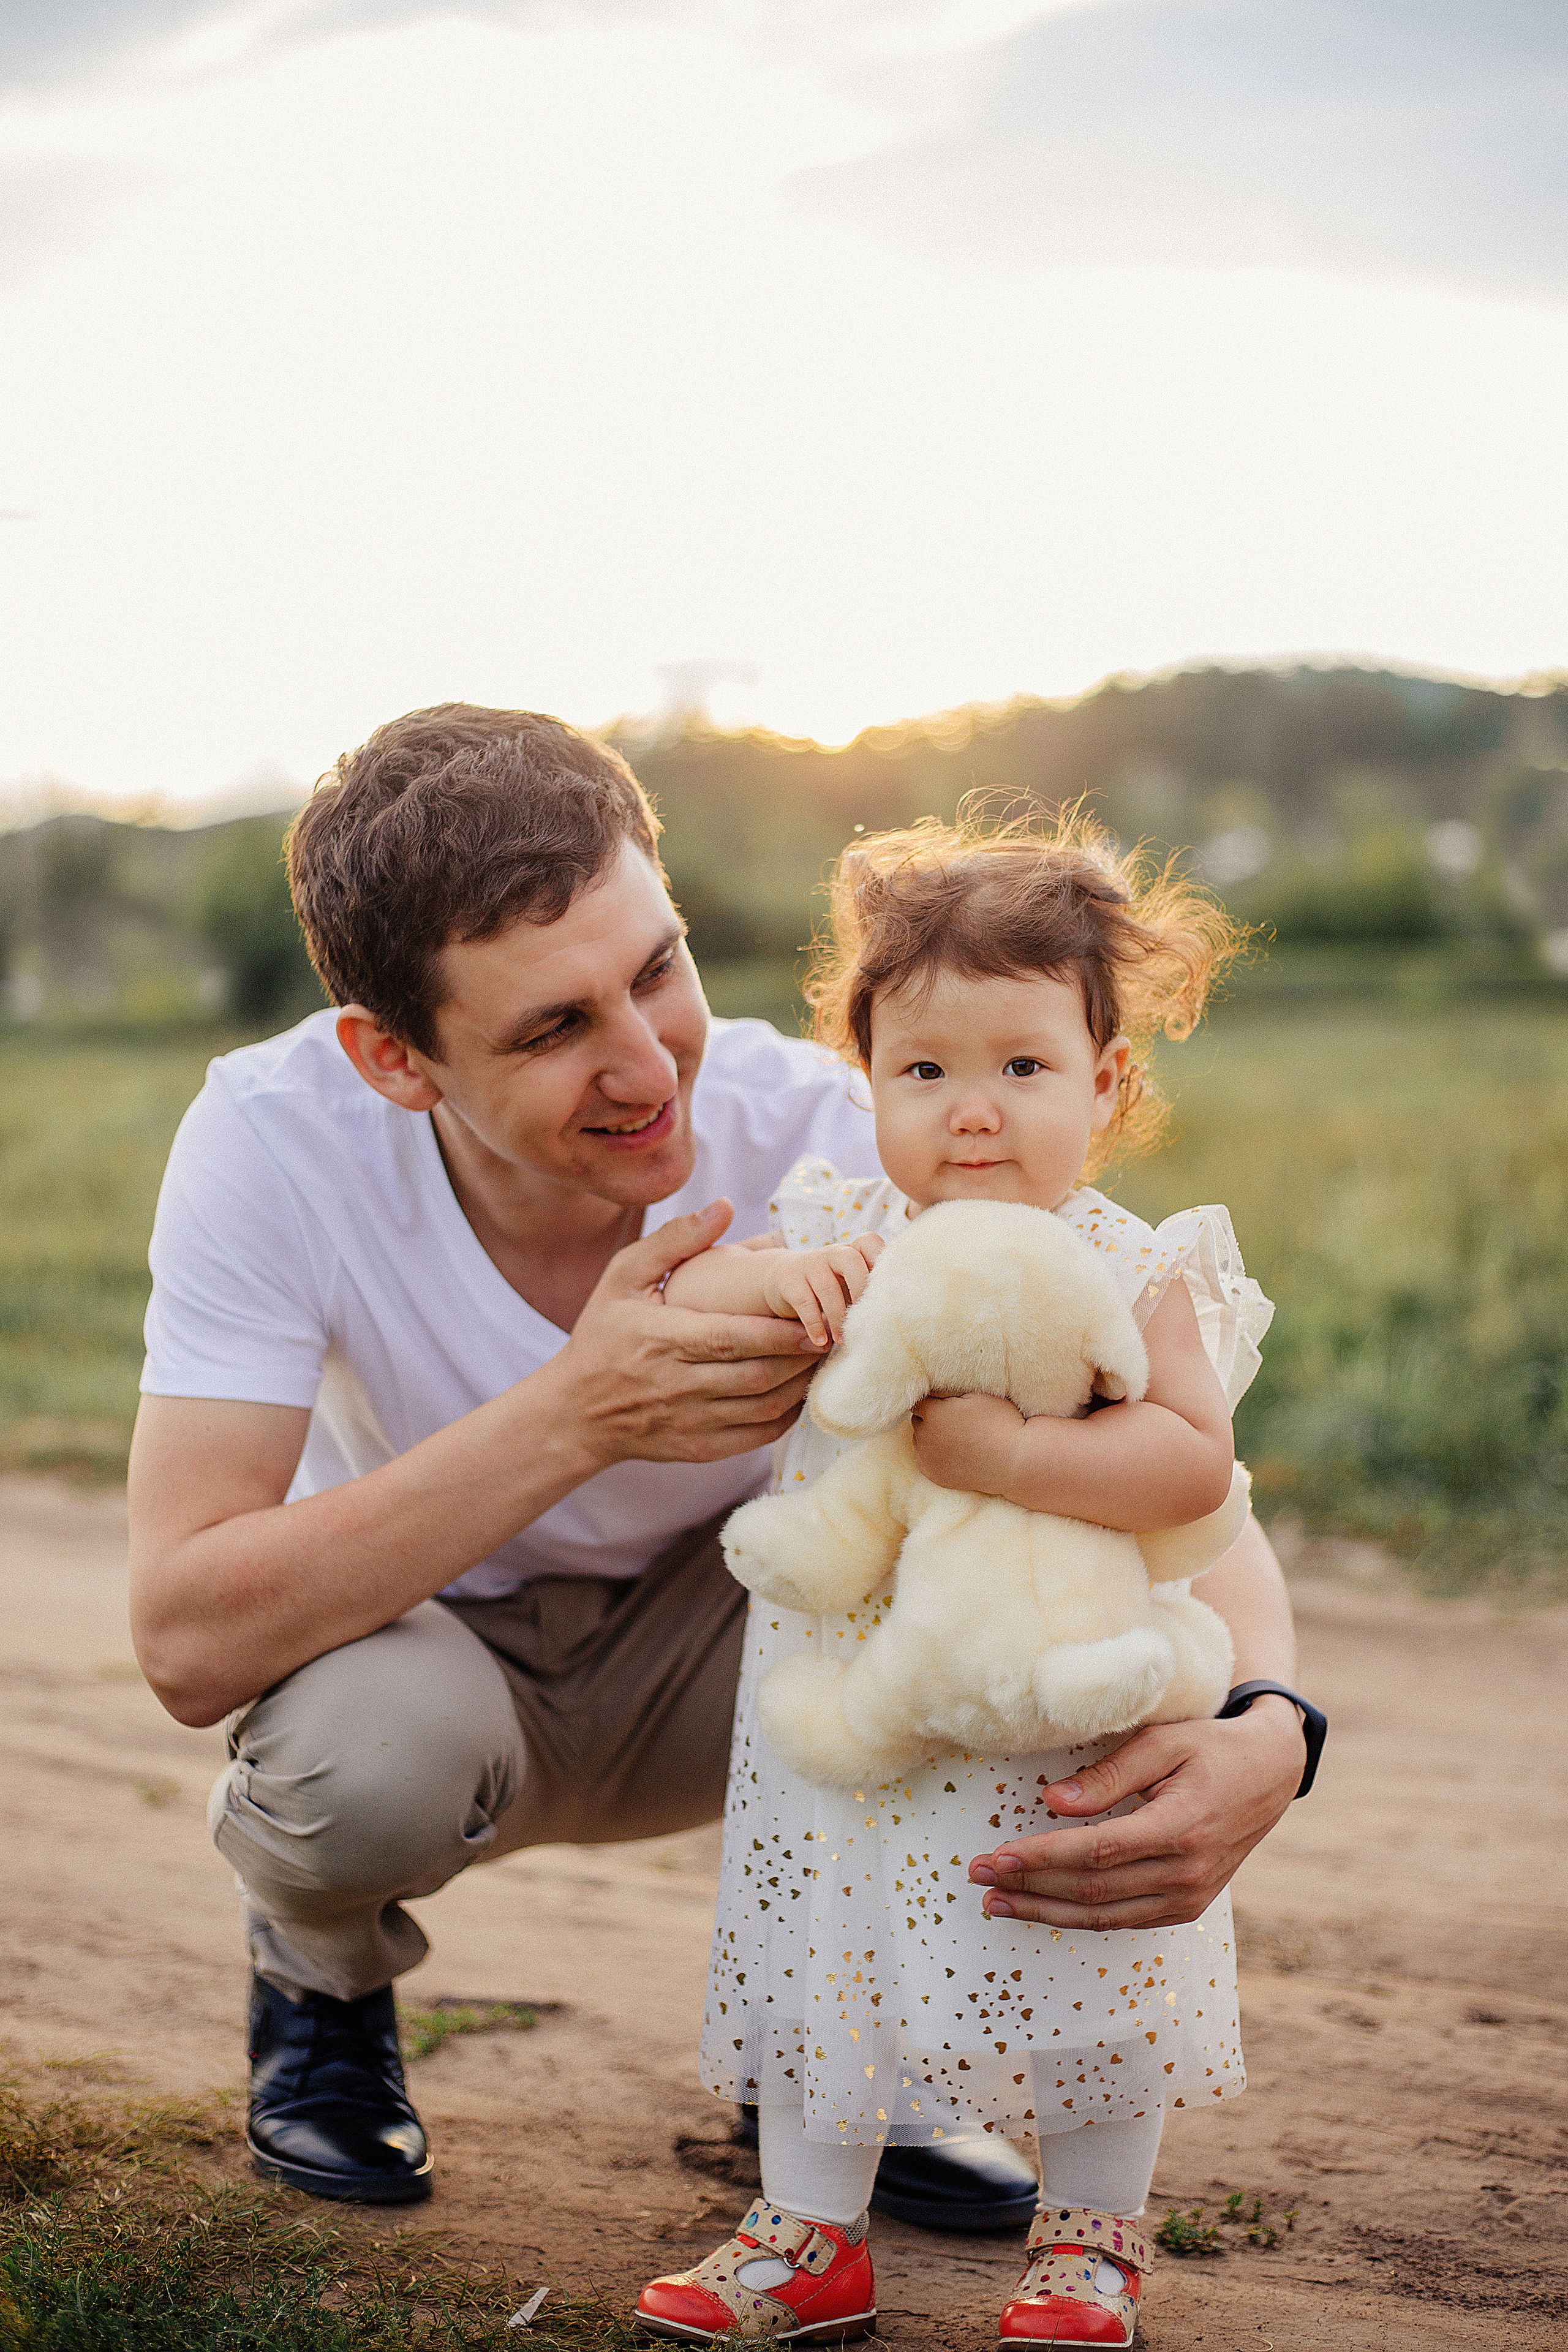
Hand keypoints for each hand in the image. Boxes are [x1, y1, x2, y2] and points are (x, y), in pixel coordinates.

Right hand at [551, 1202, 830, 1467]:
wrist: (575, 1412)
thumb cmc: (603, 1336)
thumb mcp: (623, 1277)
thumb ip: (675, 1240)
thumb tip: (724, 1207)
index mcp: (662, 1338)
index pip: (731, 1339)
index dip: (778, 1334)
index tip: (814, 1322)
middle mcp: (678, 1384)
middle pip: (758, 1375)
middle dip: (802, 1358)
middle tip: (834, 1335)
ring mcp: (691, 1421)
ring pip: (764, 1407)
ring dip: (801, 1385)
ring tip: (823, 1360)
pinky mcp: (699, 1448)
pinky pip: (756, 1436)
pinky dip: (786, 1416)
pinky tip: (798, 1392)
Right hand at [760, 1234, 883, 1347]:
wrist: (782, 1278)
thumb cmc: (830, 1287)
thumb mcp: (850, 1284)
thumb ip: (869, 1292)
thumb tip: (894, 1318)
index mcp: (853, 1251)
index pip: (870, 1242)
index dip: (880, 1262)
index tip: (885, 1292)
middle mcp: (833, 1253)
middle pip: (851, 1261)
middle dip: (861, 1291)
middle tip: (867, 1319)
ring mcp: (810, 1264)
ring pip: (828, 1287)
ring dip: (837, 1317)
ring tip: (842, 1340)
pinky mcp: (789, 1279)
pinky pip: (804, 1302)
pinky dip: (814, 1325)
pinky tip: (821, 1341)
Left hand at [910, 1391, 1023, 1493]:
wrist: (1015, 1461)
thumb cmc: (1000, 1422)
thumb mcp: (977, 1394)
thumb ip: (947, 1388)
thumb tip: (928, 1385)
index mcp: (934, 1414)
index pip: (920, 1400)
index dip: (935, 1399)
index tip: (950, 1402)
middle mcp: (925, 1437)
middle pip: (918, 1419)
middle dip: (931, 1416)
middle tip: (957, 1419)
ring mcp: (928, 1459)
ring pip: (920, 1439)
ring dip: (931, 1435)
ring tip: (957, 1436)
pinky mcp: (934, 1475)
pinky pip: (925, 1459)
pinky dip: (934, 1454)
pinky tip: (954, 1452)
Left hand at [966, 1698, 1307, 1930]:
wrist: (1271, 1772)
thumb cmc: (1212, 1746)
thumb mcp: (1163, 1743)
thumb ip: (1109, 1775)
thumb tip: (1051, 1802)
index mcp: (1180, 1829)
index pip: (1094, 1853)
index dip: (1039, 1857)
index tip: (993, 1856)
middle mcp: (1186, 1874)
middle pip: (1092, 1891)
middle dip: (1029, 1886)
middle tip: (978, 1877)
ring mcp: (1189, 1896)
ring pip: (1104, 1916)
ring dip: (1045, 1911)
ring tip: (997, 1902)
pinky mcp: (1188, 1905)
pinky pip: (1125, 1920)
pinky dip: (1079, 1917)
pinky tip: (1042, 1906)